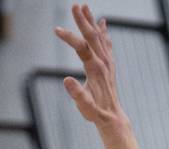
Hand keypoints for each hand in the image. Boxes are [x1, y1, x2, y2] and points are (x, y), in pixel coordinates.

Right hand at [54, 4, 125, 129]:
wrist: (113, 117)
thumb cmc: (96, 113)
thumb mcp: (85, 107)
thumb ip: (77, 94)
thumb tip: (66, 80)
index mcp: (95, 69)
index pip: (81, 47)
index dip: (69, 37)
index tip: (56, 30)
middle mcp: (103, 62)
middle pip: (92, 36)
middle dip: (82, 20)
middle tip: (74, 5)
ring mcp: (108, 62)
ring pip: (99, 36)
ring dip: (91, 21)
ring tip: (84, 7)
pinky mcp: (109, 65)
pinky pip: (106, 43)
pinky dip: (103, 31)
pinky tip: (102, 22)